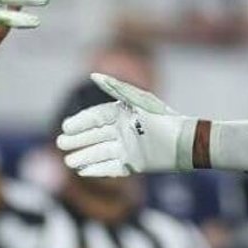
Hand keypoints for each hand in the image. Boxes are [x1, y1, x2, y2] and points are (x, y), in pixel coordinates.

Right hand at [56, 73, 194, 175]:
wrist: (186, 143)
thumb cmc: (163, 118)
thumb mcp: (138, 101)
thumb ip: (116, 88)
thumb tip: (93, 75)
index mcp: (122, 114)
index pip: (95, 117)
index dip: (80, 122)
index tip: (66, 127)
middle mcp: (123, 131)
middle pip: (94, 136)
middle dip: (77, 141)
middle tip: (60, 144)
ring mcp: (127, 149)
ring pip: (100, 153)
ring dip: (84, 157)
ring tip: (68, 162)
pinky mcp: (134, 165)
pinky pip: (111, 168)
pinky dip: (97, 170)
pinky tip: (83, 172)